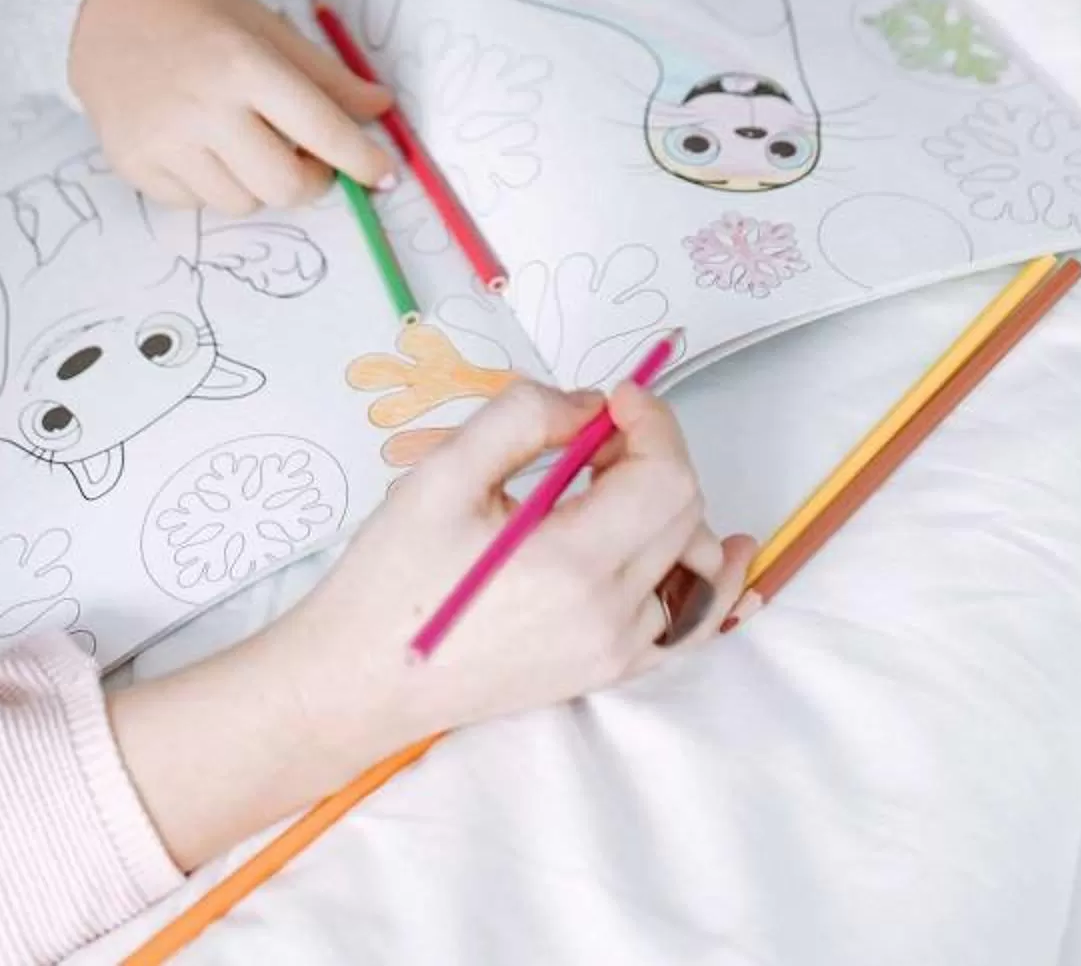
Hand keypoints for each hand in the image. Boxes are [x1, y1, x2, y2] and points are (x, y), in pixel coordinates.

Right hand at [68, 0, 392, 211]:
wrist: (95, 12)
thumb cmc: (190, 11)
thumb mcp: (262, 25)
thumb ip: (324, 74)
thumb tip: (380, 108)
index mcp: (243, 63)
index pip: (320, 129)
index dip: (361, 159)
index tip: (385, 176)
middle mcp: (204, 108)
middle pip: (285, 185)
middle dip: (312, 181)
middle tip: (310, 159)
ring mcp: (164, 142)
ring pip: (243, 202)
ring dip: (260, 183)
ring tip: (248, 142)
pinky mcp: (135, 166)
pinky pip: (196, 203)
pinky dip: (215, 184)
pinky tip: (204, 146)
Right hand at [106, 380, 751, 865]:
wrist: (357, 681)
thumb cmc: (390, 578)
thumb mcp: (442, 473)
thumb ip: (523, 417)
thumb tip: (588, 407)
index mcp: (574, 564)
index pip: (667, 476)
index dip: (653, 423)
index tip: (614, 399)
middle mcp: (610, 614)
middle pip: (683, 511)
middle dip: (652, 453)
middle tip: (594, 435)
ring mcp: (612, 650)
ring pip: (688, 559)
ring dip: (667, 505)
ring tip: (609, 484)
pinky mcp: (603, 670)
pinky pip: (683, 621)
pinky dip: (701, 580)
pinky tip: (723, 553)